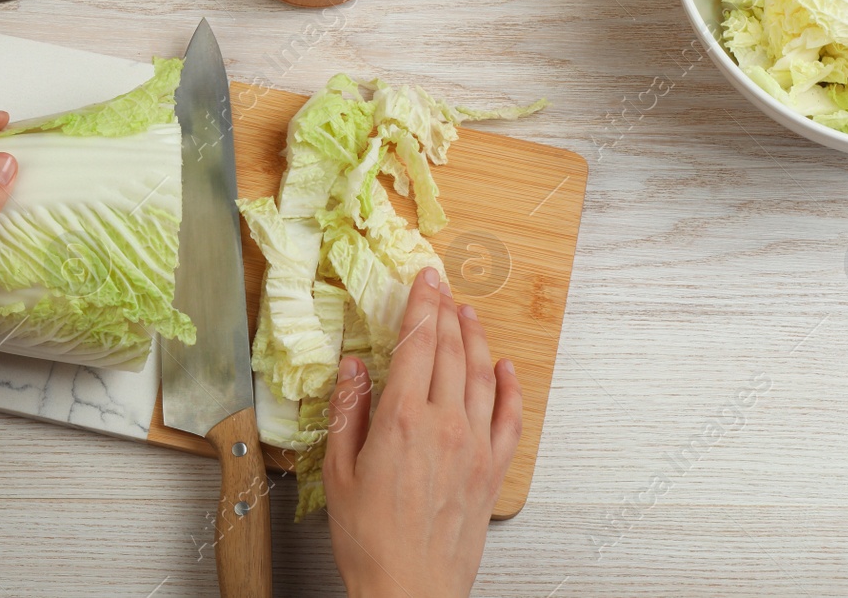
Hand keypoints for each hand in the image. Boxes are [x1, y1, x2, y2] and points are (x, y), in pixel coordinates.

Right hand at [323, 266, 522, 597]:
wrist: (410, 589)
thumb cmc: (370, 540)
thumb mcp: (338, 471)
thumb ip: (348, 411)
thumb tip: (354, 367)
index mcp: (402, 419)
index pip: (417, 344)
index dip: (421, 306)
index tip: (424, 281)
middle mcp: (445, 425)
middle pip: (451, 352)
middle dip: (446, 312)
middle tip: (442, 287)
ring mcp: (474, 447)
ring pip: (482, 377)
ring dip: (476, 340)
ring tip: (469, 316)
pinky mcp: (491, 472)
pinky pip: (509, 418)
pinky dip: (510, 388)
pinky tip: (506, 370)